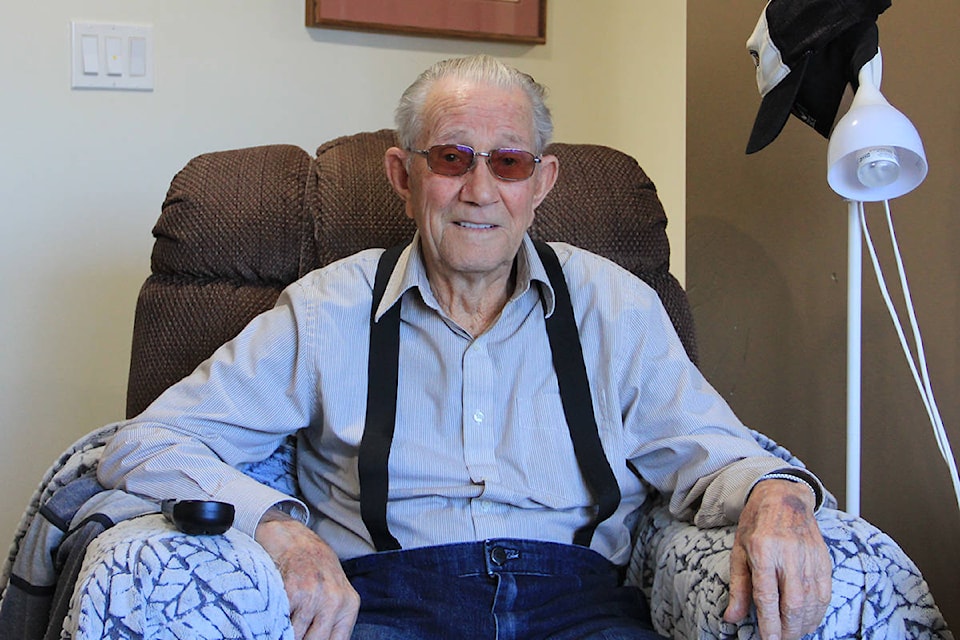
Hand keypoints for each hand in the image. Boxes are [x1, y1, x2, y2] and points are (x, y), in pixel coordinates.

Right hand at [255, 511, 359, 639]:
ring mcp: (313, 595)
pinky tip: (271, 618)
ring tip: (277, 629)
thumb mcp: (335, 592)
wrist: (293, 537)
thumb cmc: (314, 568)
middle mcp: (334, 601)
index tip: (305, 639)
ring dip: (283, 633)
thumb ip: (332, 621)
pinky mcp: (291, 591)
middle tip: (288, 633)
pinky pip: (280, 622)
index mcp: (349, 605)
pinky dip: (273, 624)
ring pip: (295, 636)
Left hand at [723, 479, 831, 639]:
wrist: (783, 496)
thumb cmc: (756, 523)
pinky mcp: (823, 558)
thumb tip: (732, 617)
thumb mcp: (739, 551)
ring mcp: (809, 556)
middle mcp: (788, 555)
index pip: (767, 597)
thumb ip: (738, 587)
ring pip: (811, 602)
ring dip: (804, 625)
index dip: (769, 624)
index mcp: (762, 551)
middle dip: (788, 630)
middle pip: (793, 604)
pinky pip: (825, 593)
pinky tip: (809, 620)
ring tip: (793, 634)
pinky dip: (818, 612)